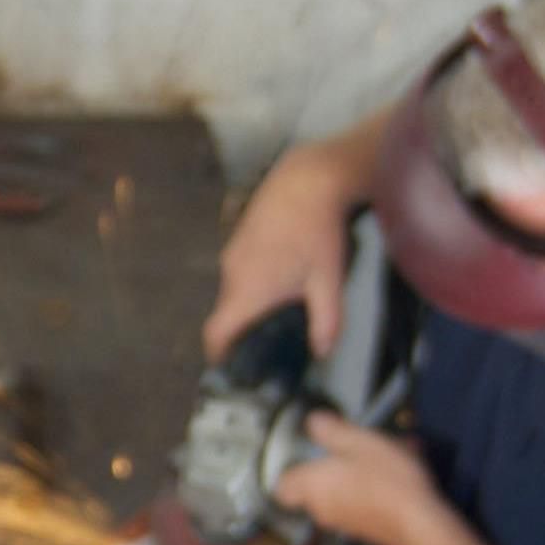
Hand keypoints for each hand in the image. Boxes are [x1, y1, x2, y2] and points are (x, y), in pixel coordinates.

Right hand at [204, 144, 355, 361]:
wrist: (307, 179)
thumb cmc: (316, 230)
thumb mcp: (329, 280)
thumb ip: (327, 322)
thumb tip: (323, 352)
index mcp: (247, 289)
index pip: (216, 332)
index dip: (217, 354)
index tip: (226, 366)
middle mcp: (232, 272)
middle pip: (228, 312)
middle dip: (244, 328)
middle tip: (270, 338)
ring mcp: (233, 251)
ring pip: (235, 288)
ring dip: (251, 300)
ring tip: (284, 300)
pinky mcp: (239, 236)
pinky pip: (240, 268)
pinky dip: (254, 278)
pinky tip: (285, 270)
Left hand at [274, 412, 446, 544]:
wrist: (421, 525)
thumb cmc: (386, 481)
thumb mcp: (359, 442)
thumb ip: (331, 430)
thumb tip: (312, 421)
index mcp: (311, 486)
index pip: (282, 486)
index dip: (291, 470)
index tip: (305, 453)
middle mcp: (322, 509)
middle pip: (315, 487)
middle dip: (334, 465)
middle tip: (356, 446)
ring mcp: (345, 523)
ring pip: (344, 492)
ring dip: (361, 473)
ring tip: (389, 452)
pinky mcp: (368, 531)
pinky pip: (365, 502)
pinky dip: (377, 488)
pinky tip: (403, 471)